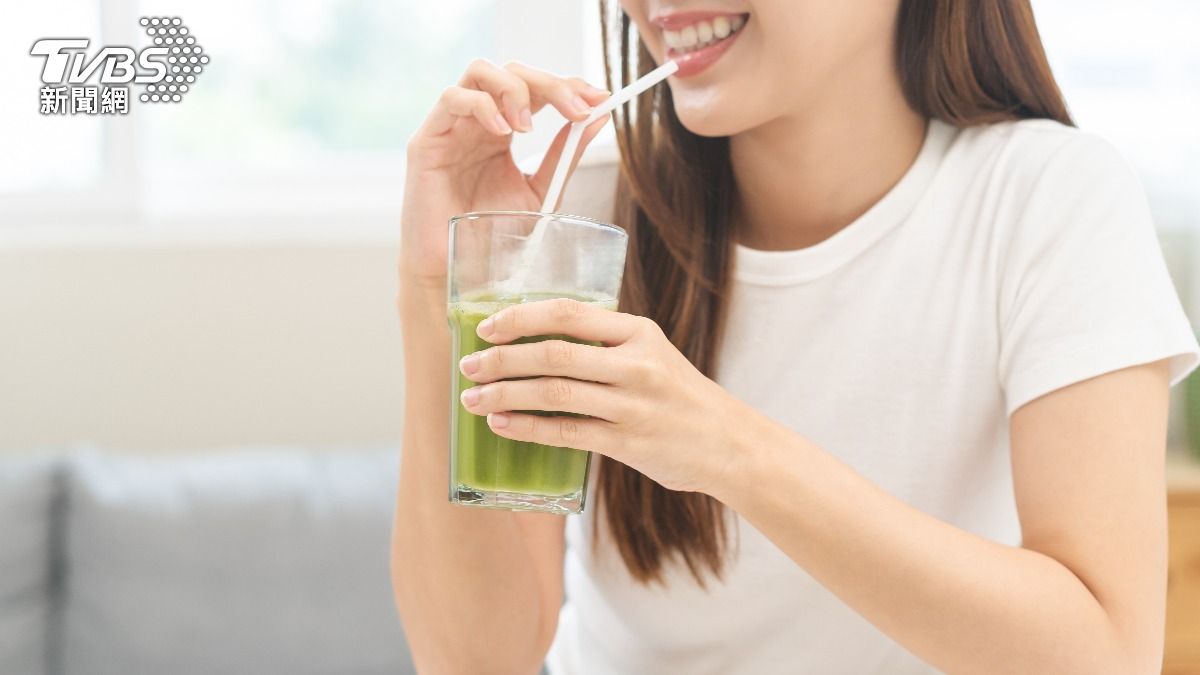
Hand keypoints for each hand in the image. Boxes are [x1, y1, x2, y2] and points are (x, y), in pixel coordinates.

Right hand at [400, 60, 610, 291]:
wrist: (456, 271)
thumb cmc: (491, 234)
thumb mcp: (541, 190)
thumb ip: (565, 154)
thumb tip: (600, 116)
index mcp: (503, 128)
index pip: (535, 87)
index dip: (567, 85)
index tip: (600, 98)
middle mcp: (477, 121)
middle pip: (513, 71)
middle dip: (550, 84)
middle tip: (576, 110)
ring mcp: (451, 126)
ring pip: (479, 71)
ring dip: (514, 90)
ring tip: (530, 127)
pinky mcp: (426, 140)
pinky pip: (452, 99)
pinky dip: (483, 106)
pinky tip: (503, 132)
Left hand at [455, 298, 746, 493]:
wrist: (729, 443)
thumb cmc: (679, 396)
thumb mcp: (651, 353)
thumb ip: (604, 343)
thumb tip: (533, 341)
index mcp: (638, 331)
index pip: (568, 313)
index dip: (520, 317)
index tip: (486, 326)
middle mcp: (636, 364)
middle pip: (554, 353)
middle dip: (502, 358)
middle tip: (468, 365)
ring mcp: (632, 405)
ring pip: (554, 393)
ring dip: (505, 394)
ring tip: (473, 398)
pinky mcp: (628, 443)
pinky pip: (566, 432)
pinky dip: (527, 427)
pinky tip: (501, 424)